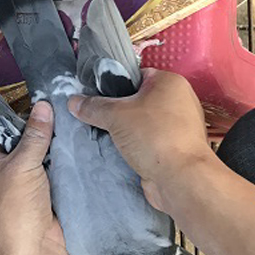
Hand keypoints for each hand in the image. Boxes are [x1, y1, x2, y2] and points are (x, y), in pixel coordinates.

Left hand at [0, 101, 66, 254]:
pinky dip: (63, 157)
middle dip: (38, 125)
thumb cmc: (17, 210)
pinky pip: (53, 166)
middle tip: (59, 108)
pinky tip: (76, 145)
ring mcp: (25, 178)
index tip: (33, 99)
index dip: (11, 113)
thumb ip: (35, 135)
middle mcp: (4, 167)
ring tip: (71, 122)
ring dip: (53, 142)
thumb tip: (43, 106)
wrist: (35, 250)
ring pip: (39, 150)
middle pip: (21, 136)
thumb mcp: (23, 165)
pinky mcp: (44, 188)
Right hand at [68, 69, 214, 212]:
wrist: (181, 179)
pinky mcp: (177, 148)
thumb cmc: (154, 136)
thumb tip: (73, 101)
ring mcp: (180, 126)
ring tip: (106, 137)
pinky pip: (150, 141)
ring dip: (127, 131)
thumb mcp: (116, 116)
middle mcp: (180, 100)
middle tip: (98, 118)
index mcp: (170, 82)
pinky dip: (137, 146)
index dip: (115, 86)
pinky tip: (120, 153)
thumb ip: (93, 107)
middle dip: (119, 111)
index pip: (137, 75)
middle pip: (139, 100)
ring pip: (144, 122)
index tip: (96, 97)